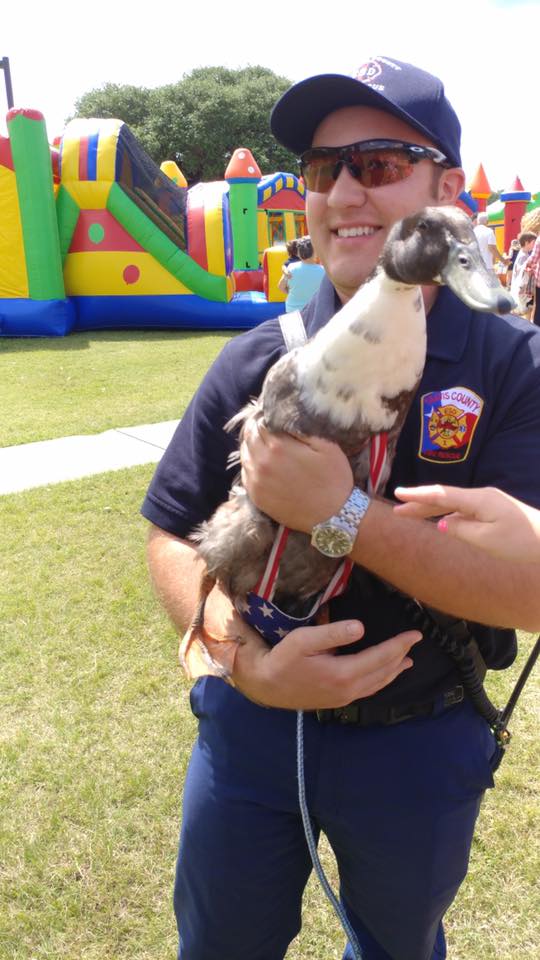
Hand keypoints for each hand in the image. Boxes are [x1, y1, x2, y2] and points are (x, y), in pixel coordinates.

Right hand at [233, 616, 421, 709]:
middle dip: (401, 654)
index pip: (381, 657)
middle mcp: (348, 689)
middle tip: (415, 640)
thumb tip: (361, 628)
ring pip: (378, 683)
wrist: (266, 686)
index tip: (416, 634)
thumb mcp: (303, 640)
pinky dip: (382, 680)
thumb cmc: (283, 659)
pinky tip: (383, 675)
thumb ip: (333, 633)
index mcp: (343, 673)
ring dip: (394, 670)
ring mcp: (344, 697)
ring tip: (407, 661)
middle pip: (384, 671)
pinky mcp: (338, 700)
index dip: (400, 645)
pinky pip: (368, 690)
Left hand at [240, 421, 352, 531]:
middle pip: (249, 437)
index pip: (260, 422)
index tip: (272, 418)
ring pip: (244, 454)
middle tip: (267, 429)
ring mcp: (256, 482)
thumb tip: (283, 415)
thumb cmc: (334, 479)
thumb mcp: (326, 446)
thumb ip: (301, 428)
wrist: (334, 517)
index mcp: (278, 447)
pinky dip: (251, 465)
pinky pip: (245, 474)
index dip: (265, 417)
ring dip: (252, 447)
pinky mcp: (256, 497)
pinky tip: (263, 465)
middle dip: (256, 430)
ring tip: (265, 446)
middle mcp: (261, 463)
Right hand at [394, 484, 539, 562]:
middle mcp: (482, 497)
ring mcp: (488, 503)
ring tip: (411, 512)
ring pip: (453, 504)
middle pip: (444, 497)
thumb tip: (442, 523)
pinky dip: (447, 514)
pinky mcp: (494, 512)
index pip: (441, 495)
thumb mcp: (486, 540)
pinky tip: (439, 520)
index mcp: (478, 500)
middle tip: (396, 507)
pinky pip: (464, 510)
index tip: (398, 494)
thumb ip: (460, 530)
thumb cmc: (521, 542)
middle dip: (419, 502)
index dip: (418, 495)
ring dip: (431, 508)